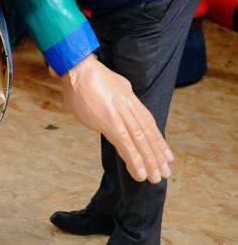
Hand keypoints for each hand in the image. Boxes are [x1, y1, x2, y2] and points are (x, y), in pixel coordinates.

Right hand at [60, 55, 173, 184]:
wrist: (78, 68)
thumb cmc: (87, 76)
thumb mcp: (111, 85)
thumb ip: (118, 96)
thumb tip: (120, 104)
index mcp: (130, 98)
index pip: (148, 123)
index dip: (158, 141)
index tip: (166, 155)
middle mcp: (129, 106)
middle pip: (148, 134)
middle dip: (157, 155)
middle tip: (165, 172)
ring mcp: (120, 115)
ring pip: (140, 141)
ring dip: (149, 161)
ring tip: (156, 177)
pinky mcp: (109, 122)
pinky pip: (126, 144)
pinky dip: (134, 160)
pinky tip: (140, 173)